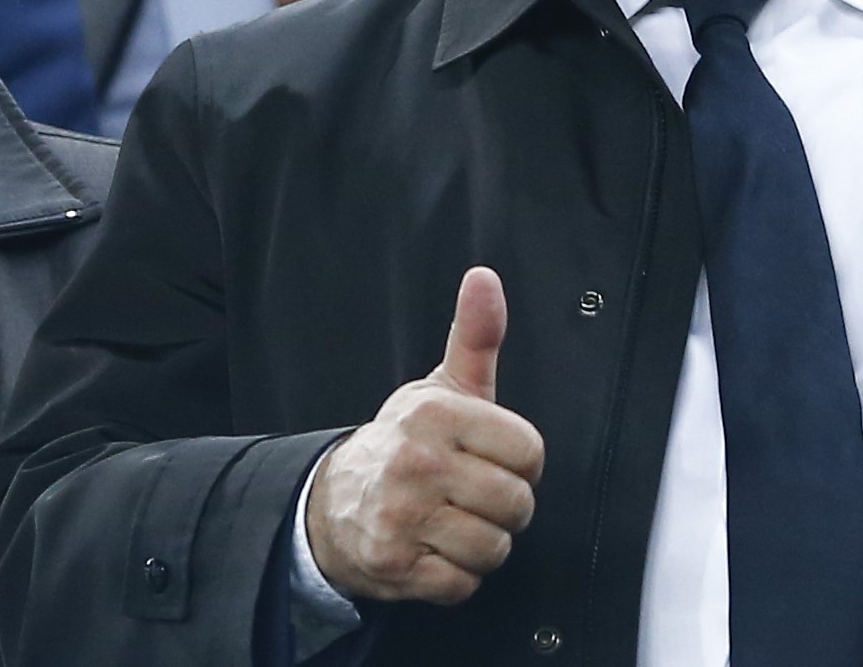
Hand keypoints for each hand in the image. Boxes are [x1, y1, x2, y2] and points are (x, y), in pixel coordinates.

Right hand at [305, 266, 544, 603]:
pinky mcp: (393, 564)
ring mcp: (403, 515)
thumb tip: (485, 278)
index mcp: (437, 413)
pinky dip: (457, 577)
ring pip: (493, 548)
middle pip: (516, 504)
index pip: (529, 451)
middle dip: (506, 508)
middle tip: (475, 495)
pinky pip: (462, 584)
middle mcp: (418, 462)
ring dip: (483, 545)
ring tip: (455, 522)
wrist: (333, 502)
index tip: (495, 458)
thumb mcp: (443, 384)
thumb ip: (476, 334)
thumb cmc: (405, 442)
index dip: (521, 462)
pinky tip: (436, 551)